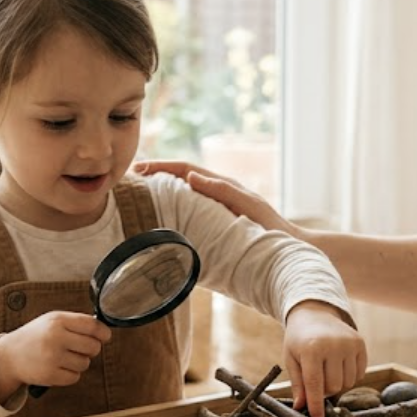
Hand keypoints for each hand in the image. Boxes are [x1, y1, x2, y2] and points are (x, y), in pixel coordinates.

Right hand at [0, 311, 111, 401]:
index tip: (105, 336)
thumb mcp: (52, 320)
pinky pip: (75, 377)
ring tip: (64, 357)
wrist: (9, 356)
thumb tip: (103, 332)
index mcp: (58, 321)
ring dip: (80, 362)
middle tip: (80, 348)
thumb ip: (76, 323)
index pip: (92, 326)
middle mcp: (55, 338)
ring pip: (85, 363)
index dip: (103, 333)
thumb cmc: (35, 337)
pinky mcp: (50, 375)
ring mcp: (52, 357)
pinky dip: (71, 374)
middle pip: (93, 347)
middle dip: (91, 349)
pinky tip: (58, 367)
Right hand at [134, 160, 299, 237]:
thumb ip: (222, 190)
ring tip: (136, 198)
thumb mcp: (247, 204)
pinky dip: (171, 214)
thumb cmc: (270, 227)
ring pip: (182, 197)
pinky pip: (188, 216)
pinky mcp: (215, 227)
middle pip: (180, 179)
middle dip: (155, 176)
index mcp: (222, 186)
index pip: (186, 168)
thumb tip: (191, 176)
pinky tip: (158, 224)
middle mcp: (216, 194)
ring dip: (160, 194)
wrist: (287, 250)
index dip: (162, 166)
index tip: (139, 168)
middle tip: (130, 180)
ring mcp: (214, 210)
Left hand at [280, 300, 367, 416]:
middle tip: (316, 381)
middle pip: (334, 386)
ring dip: (337, 384)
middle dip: (324, 391)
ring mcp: (349, 343)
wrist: (314, 314)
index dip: (316, 405)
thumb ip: (297, 384)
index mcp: (311, 349)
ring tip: (326, 370)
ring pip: (348, 382)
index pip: (315, 384)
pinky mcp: (360, 344)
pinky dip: (349, 376)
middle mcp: (333, 345)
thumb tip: (301, 407)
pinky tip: (338, 365)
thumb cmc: (299, 339)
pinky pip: (359, 374)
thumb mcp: (291, 359)